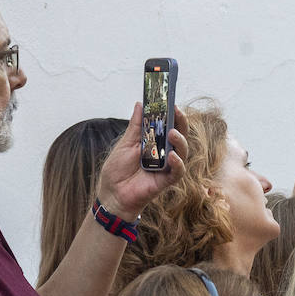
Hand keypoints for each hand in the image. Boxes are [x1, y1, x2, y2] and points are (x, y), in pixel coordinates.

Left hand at [96, 103, 188, 219]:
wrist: (112, 193)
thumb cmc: (118, 169)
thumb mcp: (126, 143)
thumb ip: (136, 126)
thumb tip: (140, 104)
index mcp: (155, 142)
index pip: (169, 125)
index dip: (172, 114)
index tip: (171, 102)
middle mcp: (164, 153)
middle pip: (180, 136)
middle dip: (180, 123)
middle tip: (176, 112)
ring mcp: (166, 166)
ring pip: (182, 152)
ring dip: (180, 141)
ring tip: (173, 134)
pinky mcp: (166, 180)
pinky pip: (178, 171)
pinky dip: (177, 163)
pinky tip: (172, 156)